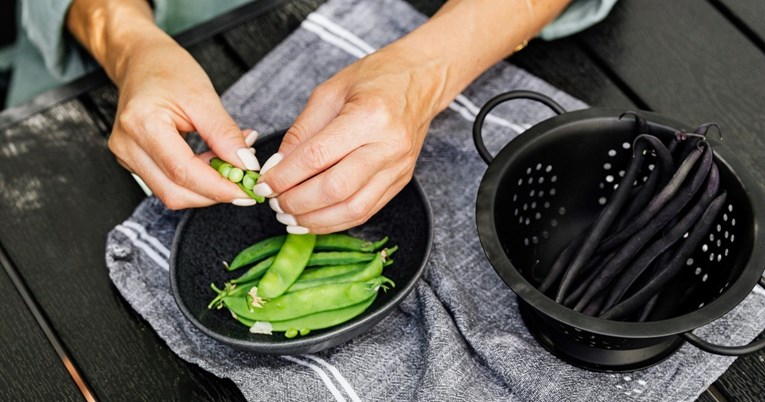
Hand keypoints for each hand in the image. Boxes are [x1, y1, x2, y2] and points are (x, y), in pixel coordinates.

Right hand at [107, 36, 260, 208]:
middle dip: (214, 193)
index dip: (218, 187)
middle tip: (245, 180)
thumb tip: (246, 165)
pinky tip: (216, 162)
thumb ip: (224, 134)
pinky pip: (169, 183)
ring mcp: (127, 157)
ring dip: (207, 188)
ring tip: (232, 164)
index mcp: (142, 124)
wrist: (141, 61)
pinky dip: (197, 180)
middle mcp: (128, 146)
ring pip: (172, 193)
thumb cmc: (168, 70)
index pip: (183, 172)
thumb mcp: (203, 96)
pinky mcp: (135, 162)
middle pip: (175, 192)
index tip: (247, 190)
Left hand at [252, 45, 446, 232]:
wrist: (420, 80)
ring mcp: (398, 167)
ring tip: (290, 217)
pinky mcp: (401, 181)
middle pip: (336, 188)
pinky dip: (336, 221)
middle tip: (274, 203)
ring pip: (353, 208)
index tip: (265, 183)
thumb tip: (277, 166)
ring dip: (316, 219)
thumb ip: (302, 131)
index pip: (317, 156)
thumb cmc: (374, 79)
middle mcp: (389, 146)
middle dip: (298, 201)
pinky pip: (366, 211)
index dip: (285, 175)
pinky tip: (313, 220)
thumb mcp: (330, 93)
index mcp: (370, 116)